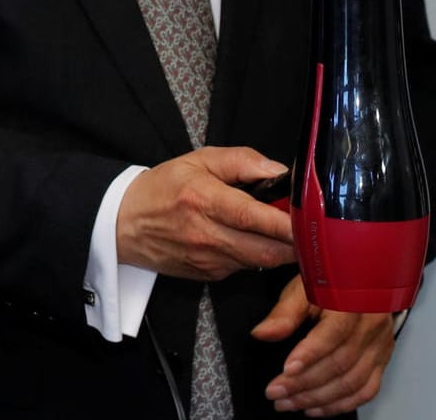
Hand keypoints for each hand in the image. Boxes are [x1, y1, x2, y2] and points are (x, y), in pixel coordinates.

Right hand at [116, 146, 294, 278]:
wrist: (122, 224)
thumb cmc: (161, 189)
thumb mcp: (197, 160)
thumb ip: (241, 160)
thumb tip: (278, 171)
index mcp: (203, 200)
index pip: (255, 217)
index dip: (288, 223)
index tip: (313, 222)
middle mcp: (207, 234)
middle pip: (268, 250)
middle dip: (296, 244)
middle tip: (311, 231)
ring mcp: (208, 259)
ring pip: (261, 262)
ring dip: (279, 250)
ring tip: (284, 232)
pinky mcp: (209, 275)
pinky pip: (244, 268)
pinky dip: (255, 256)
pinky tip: (250, 240)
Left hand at [250, 274, 395, 415]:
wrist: (362, 283)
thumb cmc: (328, 285)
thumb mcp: (302, 289)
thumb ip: (284, 313)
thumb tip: (261, 334)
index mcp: (351, 305)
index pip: (332, 335)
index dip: (309, 354)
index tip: (285, 370)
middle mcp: (371, 328)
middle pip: (340, 363)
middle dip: (305, 383)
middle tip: (275, 393)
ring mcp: (380, 347)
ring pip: (353, 382)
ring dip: (318, 398)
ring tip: (288, 404)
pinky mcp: (382, 361)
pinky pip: (367, 390)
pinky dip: (341, 404)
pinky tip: (316, 409)